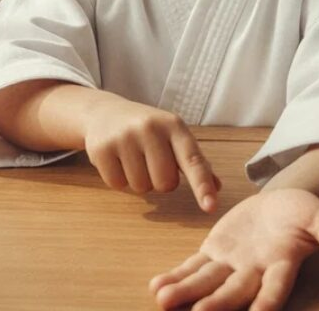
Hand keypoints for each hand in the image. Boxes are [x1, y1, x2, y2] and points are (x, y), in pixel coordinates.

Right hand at [81, 93, 220, 211]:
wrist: (105, 112)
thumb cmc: (148, 130)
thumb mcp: (174, 136)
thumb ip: (194, 161)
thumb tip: (217, 187)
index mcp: (174, 125)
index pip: (192, 160)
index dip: (202, 185)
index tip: (210, 206)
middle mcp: (150, 127)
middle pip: (165, 183)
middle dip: (161, 181)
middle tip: (151, 161)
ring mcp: (124, 137)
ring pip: (141, 187)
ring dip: (140, 181)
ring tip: (133, 158)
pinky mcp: (101, 148)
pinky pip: (118, 184)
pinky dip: (119, 180)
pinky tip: (117, 160)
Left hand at [150, 189, 318, 310]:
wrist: (282, 204)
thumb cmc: (304, 214)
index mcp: (283, 265)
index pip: (276, 288)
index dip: (267, 301)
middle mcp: (254, 272)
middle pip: (235, 291)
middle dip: (217, 303)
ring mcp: (232, 265)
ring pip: (207, 282)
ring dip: (185, 292)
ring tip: (163, 300)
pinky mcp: (214, 253)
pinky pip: (192, 267)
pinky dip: (175, 276)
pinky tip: (156, 287)